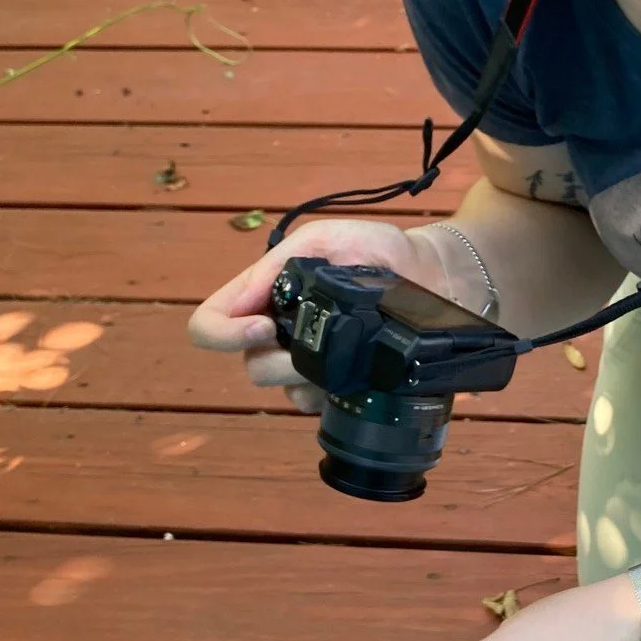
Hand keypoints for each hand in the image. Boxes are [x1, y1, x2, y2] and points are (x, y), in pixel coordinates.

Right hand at [187, 217, 442, 412]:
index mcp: (264, 294)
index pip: (209, 323)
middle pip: (248, 364)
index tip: (264, 329)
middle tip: (315, 343)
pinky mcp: (331, 385)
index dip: (223, 334)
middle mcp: (276, 332)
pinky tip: (353, 373)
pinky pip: (312, 402)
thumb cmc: (379, 250)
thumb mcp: (328, 238)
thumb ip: (284, 260)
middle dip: (277, 359)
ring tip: (344, 354)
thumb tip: (251, 300)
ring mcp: (302, 362)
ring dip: (306, 376)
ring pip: (280, 387)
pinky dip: (327, 392)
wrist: (431, 278)